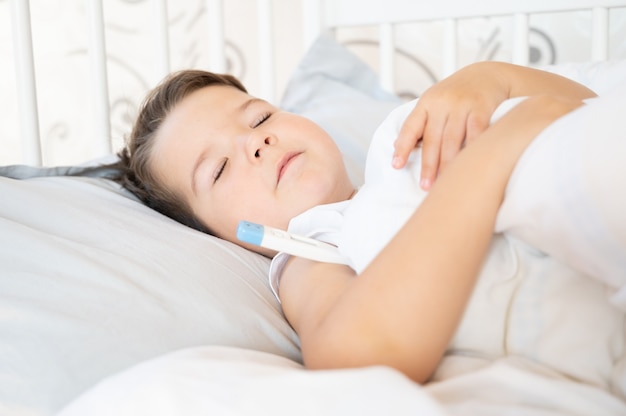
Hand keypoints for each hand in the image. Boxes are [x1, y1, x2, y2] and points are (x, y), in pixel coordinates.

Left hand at [392, 63, 507, 189]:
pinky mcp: (482, 108)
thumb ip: (420, 123)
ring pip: (452, 140)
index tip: (396, 166)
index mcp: (426, 102)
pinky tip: (468, 165)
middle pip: (432, 139)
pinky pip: (476, 133)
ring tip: (444, 182)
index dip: (403, 147)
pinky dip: (471, 150)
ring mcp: (462, 104)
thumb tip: (397, 147)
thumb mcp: (434, 102)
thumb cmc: (456, 95)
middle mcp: (442, 102)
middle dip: (428, 165)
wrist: (488, 75)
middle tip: (425, 186)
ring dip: (447, 164)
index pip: (410, 127)